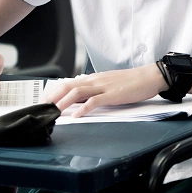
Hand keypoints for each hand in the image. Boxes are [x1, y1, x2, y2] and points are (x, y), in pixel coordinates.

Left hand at [40, 66, 165, 116]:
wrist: (150, 76)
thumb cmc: (131, 82)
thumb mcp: (108, 84)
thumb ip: (94, 90)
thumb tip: (80, 99)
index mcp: (93, 78)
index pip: (67, 83)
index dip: (53, 92)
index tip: (43, 102)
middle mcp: (95, 80)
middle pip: (67, 86)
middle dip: (52, 97)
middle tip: (42, 108)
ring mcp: (103, 87)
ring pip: (77, 92)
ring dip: (63, 102)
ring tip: (54, 112)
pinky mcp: (113, 94)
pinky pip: (95, 101)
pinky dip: (84, 108)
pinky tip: (77, 115)